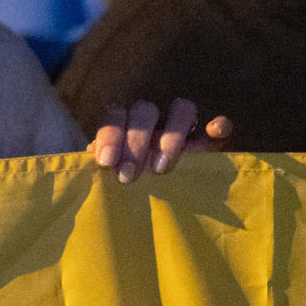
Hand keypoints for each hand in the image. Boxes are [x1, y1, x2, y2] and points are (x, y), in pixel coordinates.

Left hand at [88, 98, 232, 183]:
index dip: (109, 135)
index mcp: (125, 123)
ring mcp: (183, 125)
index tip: (106, 162)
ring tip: (160, 168)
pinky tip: (214, 132)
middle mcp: (154, 119)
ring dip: (171, 135)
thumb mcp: (109, 175)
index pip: (115, 115)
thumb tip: (87, 159)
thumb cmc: (126, 183)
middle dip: (135, 143)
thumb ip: (101, 165)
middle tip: (128, 176)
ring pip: (181, 109)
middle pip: (144, 111)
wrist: (158, 196)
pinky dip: (218, 125)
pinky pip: (217, 123)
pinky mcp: (210, 138)